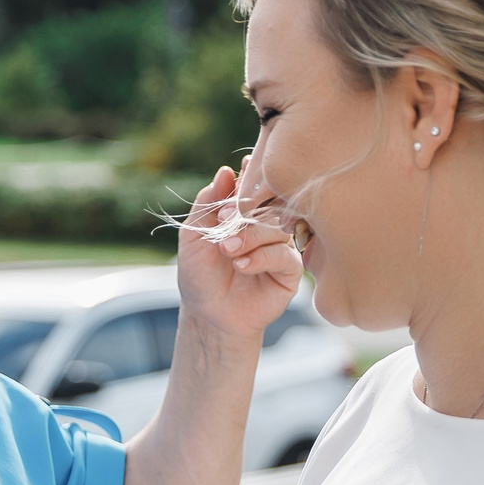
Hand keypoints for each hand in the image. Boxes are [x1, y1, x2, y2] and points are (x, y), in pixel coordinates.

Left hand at [176, 164, 301, 346]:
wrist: (208, 313)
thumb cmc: (200, 273)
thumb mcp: (194, 234)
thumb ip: (207, 202)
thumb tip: (225, 171)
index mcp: (246, 211)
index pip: (255, 185)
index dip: (248, 181)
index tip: (235, 185)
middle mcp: (267, 224)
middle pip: (270, 202)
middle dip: (245, 210)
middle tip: (224, 220)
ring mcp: (281, 245)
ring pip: (277, 227)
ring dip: (250, 236)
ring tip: (227, 250)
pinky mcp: (290, 270)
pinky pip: (284, 255)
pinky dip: (261, 257)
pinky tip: (242, 266)